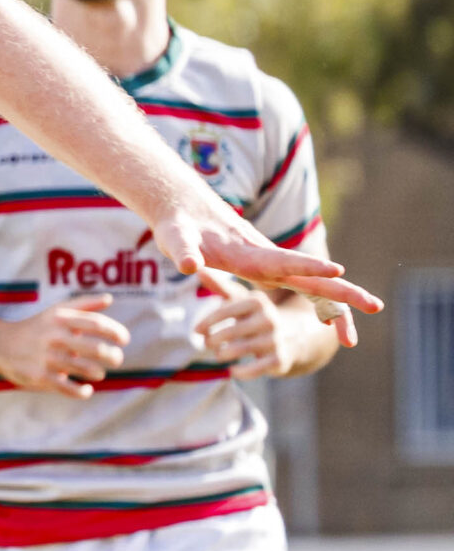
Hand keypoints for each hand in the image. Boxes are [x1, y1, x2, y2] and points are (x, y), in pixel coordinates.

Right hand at [0, 293, 129, 396]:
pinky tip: (86, 390)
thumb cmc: (35, 327)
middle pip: (96, 348)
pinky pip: (67, 387)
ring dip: (98, 372)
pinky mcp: (39, 377)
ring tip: (98, 373)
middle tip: (116, 359)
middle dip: (113, 356)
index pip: (97, 324)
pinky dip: (82, 392)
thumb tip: (109, 298)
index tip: (124, 340)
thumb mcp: (55, 311)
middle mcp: (54, 337)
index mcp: (61, 319)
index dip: (116, 332)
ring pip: (85, 368)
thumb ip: (83, 305)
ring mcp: (47, 358)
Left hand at [147, 199, 374, 348]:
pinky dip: (315, 308)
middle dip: (343, 293)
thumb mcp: (175, 239)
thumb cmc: (178, 227)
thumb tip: (189, 265)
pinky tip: (329, 325)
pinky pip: (297, 292)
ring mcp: (271, 267)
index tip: (337, 269)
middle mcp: (268, 260)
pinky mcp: (266, 272)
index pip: (285, 260)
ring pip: (311, 289)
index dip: (308, 266)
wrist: (186, 211)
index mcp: (250, 254)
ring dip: (334, 311)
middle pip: (313, 278)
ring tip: (351, 340)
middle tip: (376, 307)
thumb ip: (182, 252)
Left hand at [191, 270, 291, 379]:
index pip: (227, 310)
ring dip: (223, 354)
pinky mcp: (280, 359)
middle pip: (231, 331)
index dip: (208, 321)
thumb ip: (220, 286)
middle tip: (207, 344)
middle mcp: (269, 319)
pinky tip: (232, 371)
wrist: (293, 334)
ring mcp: (276, 339)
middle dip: (213, 340)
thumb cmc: (255, 315)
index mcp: (257, 301)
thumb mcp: (241, 299)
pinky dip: (242, 372)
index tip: (196, 330)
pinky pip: (257, 368)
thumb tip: (198, 269)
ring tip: (218, 354)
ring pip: (241, 349)